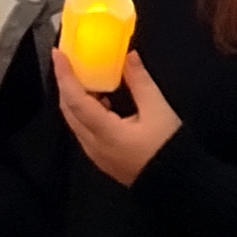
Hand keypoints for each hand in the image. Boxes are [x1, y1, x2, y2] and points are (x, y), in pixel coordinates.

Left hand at [51, 48, 180, 187]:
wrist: (177, 182)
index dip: (65, 75)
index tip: (59, 54)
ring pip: (75, 120)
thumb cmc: (169, 149)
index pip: (75, 100)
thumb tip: (128, 57)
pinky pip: (84, 129)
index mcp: (105, 133)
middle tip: (70, 60)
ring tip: (84, 74)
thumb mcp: (158, 109)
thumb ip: (139, 81)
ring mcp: (96, 153)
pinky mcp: (102, 157)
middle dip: (66, 82)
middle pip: (69, 110)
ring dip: (75, 96)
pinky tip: (99, 98)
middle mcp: (94, 145)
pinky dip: (85, 109)